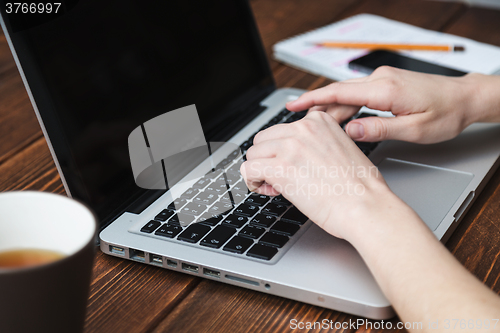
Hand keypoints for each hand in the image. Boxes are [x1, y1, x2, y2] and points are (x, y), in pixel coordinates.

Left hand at [240, 111, 399, 238]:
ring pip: (253, 154)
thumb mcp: (341, 148)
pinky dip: (253, 183)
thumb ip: (316, 144)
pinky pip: (248, 171)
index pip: (281, 130)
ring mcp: (289, 147)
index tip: (291, 165)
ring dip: (260, 171)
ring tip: (276, 186)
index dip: (281, 151)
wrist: (365, 206)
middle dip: (267, 159)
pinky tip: (269, 191)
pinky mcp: (279, 168)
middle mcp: (302, 128)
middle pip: (262, 140)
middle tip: (280, 178)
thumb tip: (295, 154)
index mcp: (318, 121)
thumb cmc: (360, 187)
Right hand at [286, 67, 491, 143]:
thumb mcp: (414, 130)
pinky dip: (345, 105)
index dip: (312, 99)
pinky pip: (358, 93)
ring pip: (347, 93)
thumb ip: (379, 129)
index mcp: (385, 90)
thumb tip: (350, 130)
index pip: (339, 93)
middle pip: (339, 92)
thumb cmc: (446, 114)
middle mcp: (381, 80)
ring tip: (317, 126)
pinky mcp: (387, 83)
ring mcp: (384, 79)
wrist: (465, 98)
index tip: (292, 104)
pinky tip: (340, 118)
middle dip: (317, 107)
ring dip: (331, 108)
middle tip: (300, 125)